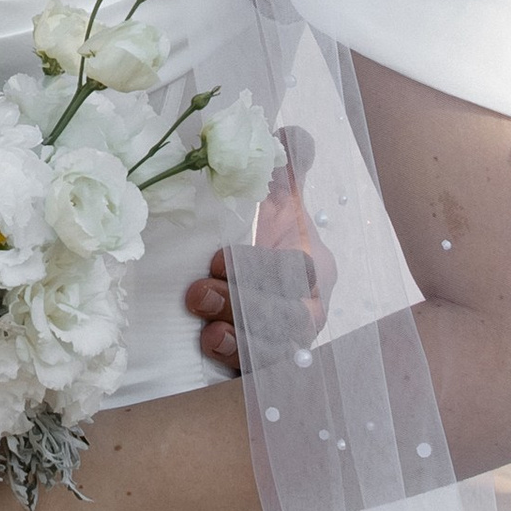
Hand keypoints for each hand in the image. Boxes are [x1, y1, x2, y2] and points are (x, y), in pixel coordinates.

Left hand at [188, 141, 331, 376]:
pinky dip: (234, 365)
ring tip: (205, 328)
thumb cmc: (264, 237)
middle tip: (198, 290)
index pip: (301, 272)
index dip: (264, 267)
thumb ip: (285, 168)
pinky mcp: (257, 366)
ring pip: (273, 352)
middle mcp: (304, 310)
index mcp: (312, 269)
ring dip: (238, 340)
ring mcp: (283, 342)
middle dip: (245, 305)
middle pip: (289, 319)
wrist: (246, 283)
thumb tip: (292, 133)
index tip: (220, 255)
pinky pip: (254, 376)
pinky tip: (207, 348)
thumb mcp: (276, 201)